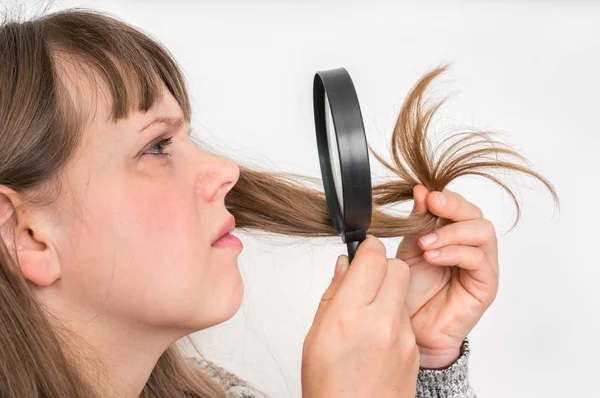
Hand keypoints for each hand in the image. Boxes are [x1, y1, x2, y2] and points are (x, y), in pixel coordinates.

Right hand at [302, 235, 419, 397]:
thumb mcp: (316, 336)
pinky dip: (393, 315)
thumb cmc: (328, 386)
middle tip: (366, 279)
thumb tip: (345, 265)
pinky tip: (377, 335)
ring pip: (403, 291)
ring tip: (367, 315)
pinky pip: (406, 316)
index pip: (372, 257)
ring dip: (388, 291)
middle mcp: (381, 322)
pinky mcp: (414, 349)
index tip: (363, 249)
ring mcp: (402, 337)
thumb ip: (334, 294)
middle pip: (397, 267)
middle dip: (382, 265)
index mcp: (349, 316)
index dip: (367, 247)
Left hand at [395, 184, 498, 368]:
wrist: (410, 328)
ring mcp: (481, 265)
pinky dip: (455, 253)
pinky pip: (478, 259)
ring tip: (425, 243)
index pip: (458, 205)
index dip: (444, 197)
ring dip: (452, 232)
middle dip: (453, 206)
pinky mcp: (486, 284)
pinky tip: (433, 257)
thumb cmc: (410, 292)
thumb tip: (421, 191)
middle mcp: (470, 246)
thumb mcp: (409, 248)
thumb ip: (418, 222)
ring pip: (482, 232)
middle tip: (432, 205)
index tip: (424, 195)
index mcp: (452, 234)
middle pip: (475, 214)